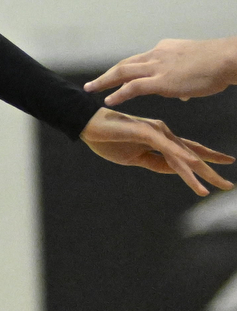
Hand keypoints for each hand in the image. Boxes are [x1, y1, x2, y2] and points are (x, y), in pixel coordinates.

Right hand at [80, 108, 234, 194]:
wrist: (87, 124)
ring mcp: (156, 132)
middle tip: (229, 185)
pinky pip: (166, 148)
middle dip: (211, 172)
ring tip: (213, 187)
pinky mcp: (145, 132)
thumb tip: (172, 170)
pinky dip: (180, 157)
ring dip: (198, 173)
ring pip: (182, 156)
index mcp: (161, 139)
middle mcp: (164, 134)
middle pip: (192, 155)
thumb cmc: (107, 138)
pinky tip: (192, 164)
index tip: (225, 165)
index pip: (189, 152)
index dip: (207, 159)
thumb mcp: (133, 156)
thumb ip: (153, 161)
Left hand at [85, 37, 236, 104]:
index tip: (117, 78)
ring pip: (123, 72)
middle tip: (92, 84)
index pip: (140, 60)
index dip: (128, 70)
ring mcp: (158, 67)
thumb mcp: (196, 69)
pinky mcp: (162, 80)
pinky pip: (133, 87)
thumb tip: (182, 94)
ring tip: (91, 89)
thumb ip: (184, 81)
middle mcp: (157, 55)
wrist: (228, 59)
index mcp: (165, 49)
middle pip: (125, 64)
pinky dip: (119, 93)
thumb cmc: (219, 65)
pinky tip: (109, 100)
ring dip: (104, 81)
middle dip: (107, 74)